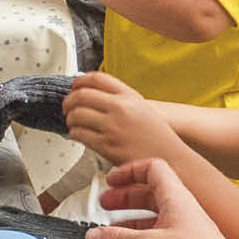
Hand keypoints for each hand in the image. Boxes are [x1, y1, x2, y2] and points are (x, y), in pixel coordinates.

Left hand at [64, 72, 180, 166]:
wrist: (171, 160)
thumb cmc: (157, 137)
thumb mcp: (142, 108)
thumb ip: (120, 99)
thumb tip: (92, 94)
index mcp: (129, 96)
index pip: (96, 78)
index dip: (79, 81)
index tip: (74, 86)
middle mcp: (120, 108)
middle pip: (81, 95)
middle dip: (68, 102)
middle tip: (67, 107)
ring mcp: (113, 127)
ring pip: (76, 115)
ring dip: (70, 119)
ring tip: (73, 123)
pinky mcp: (107, 146)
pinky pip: (80, 135)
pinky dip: (74, 134)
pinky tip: (78, 135)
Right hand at [86, 159, 238, 238]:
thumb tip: (95, 236)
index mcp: (175, 198)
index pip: (151, 169)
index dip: (129, 171)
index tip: (112, 181)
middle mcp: (181, 212)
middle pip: (149, 195)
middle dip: (125, 199)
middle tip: (107, 204)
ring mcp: (185, 233)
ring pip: (153, 221)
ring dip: (131, 225)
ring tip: (113, 233)